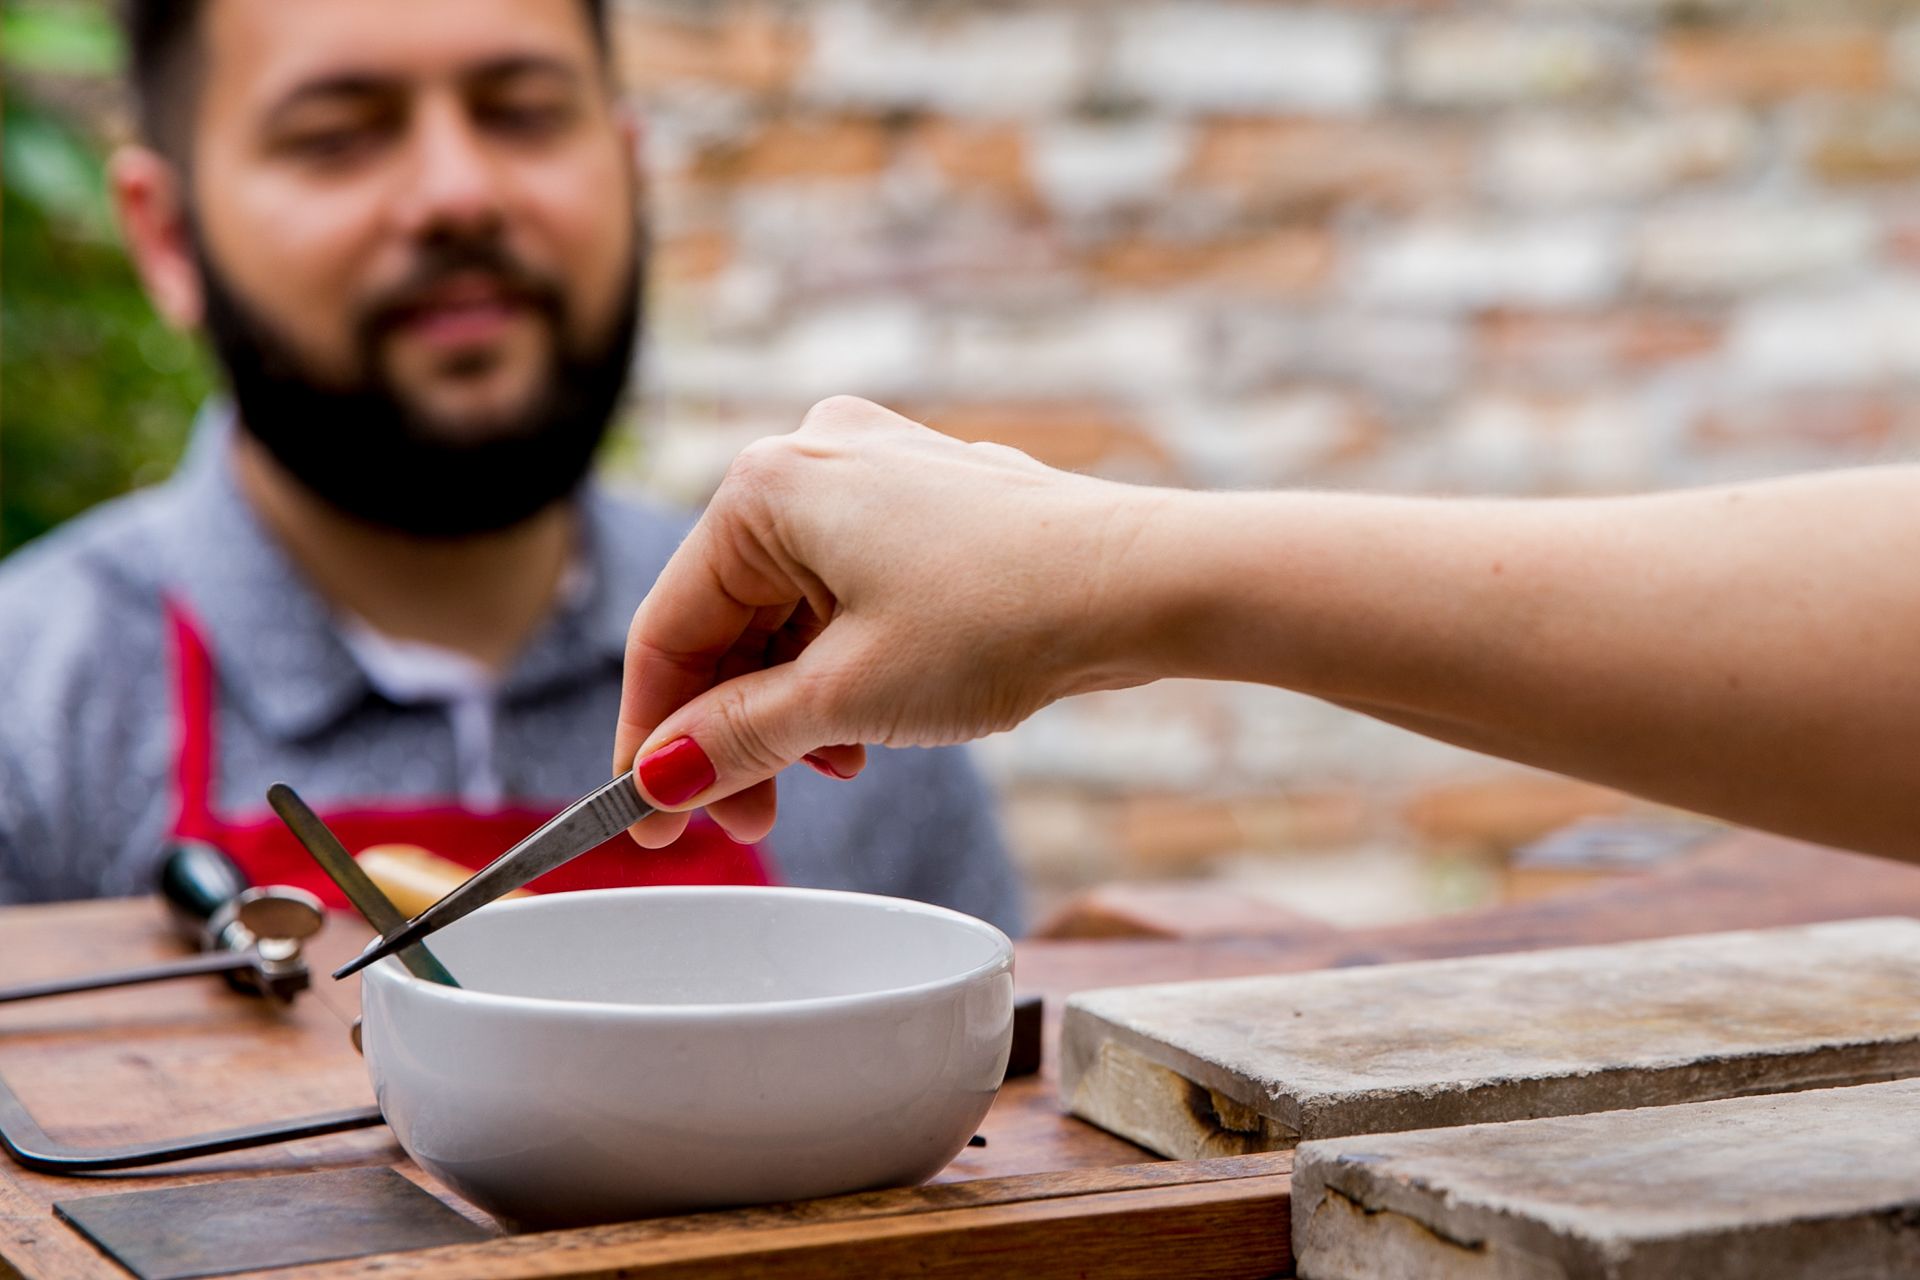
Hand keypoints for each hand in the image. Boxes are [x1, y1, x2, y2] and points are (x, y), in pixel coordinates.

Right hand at [614, 397, 1157, 845]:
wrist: (1149, 584)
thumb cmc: (1002, 620)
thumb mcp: (846, 698)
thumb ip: (735, 739)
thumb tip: (656, 778)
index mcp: (768, 486)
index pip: (668, 627)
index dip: (648, 737)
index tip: (646, 821)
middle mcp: (812, 458)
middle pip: (727, 618)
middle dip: (730, 728)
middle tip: (744, 818)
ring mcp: (875, 474)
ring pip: (788, 611)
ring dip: (790, 705)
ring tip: (824, 774)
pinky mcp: (926, 503)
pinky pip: (846, 593)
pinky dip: (841, 666)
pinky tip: (865, 729)